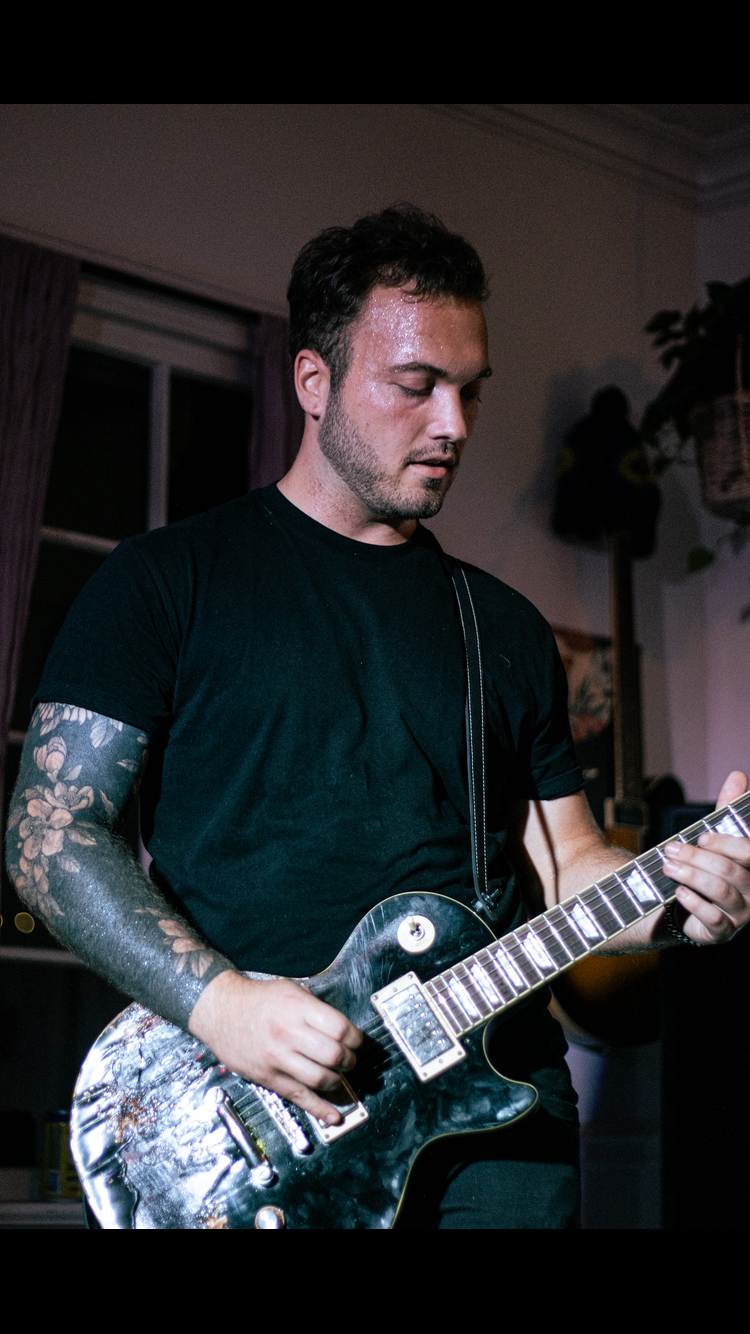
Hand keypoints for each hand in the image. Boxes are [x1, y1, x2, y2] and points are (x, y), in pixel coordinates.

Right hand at [188, 972, 362, 1124]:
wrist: (220, 1010)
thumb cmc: (257, 999)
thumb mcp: (291, 990)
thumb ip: (315, 1009)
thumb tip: (341, 1031)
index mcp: (298, 1008)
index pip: (340, 1030)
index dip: (356, 1039)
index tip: (358, 1042)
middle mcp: (289, 1032)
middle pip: (333, 1056)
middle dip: (350, 1062)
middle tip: (351, 1061)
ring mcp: (277, 1057)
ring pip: (320, 1078)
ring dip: (338, 1082)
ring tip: (340, 1078)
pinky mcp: (267, 1076)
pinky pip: (298, 1096)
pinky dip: (319, 1108)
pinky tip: (332, 1114)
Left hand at [661, 770, 749, 944]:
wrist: (685, 905)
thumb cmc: (706, 866)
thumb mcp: (716, 837)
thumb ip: (728, 809)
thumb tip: (738, 774)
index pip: (749, 853)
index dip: (727, 843)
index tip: (701, 836)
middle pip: (731, 871)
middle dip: (698, 858)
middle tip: (671, 849)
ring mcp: (741, 915)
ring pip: (721, 892)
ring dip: (691, 876)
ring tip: (668, 866)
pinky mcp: (723, 933)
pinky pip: (714, 920)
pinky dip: (694, 903)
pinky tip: (678, 892)